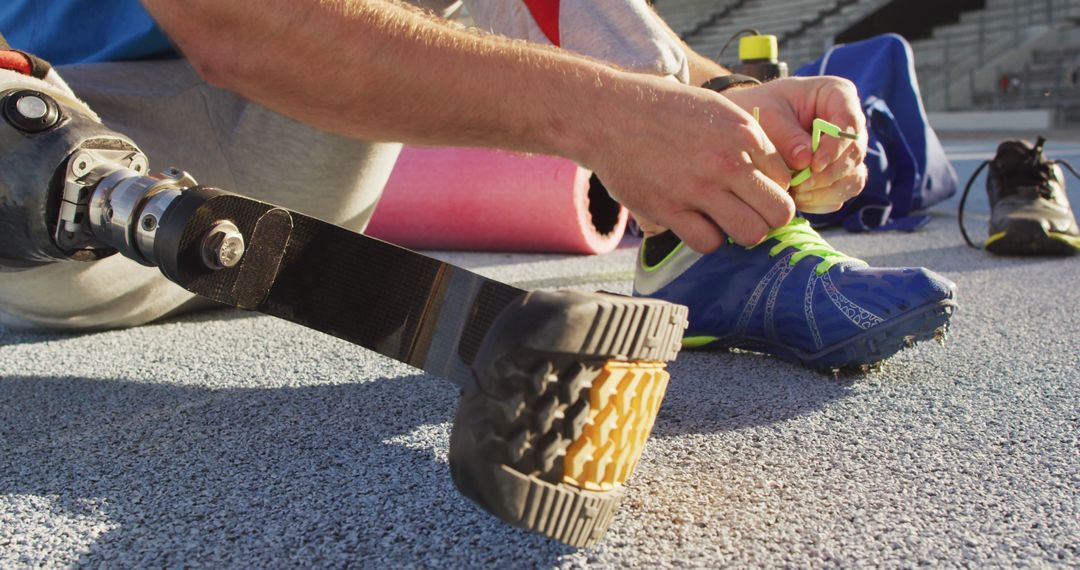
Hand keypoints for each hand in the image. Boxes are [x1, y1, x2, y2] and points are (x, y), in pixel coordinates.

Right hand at [577, 73, 795, 251]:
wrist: (611, 115)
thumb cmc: (664, 109)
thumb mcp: (717, 108)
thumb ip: (748, 139)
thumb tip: (774, 174)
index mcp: (743, 133)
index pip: (786, 179)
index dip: (774, 189)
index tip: (757, 191)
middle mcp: (726, 162)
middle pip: (778, 212)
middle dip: (770, 218)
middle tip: (752, 213)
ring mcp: (697, 189)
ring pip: (750, 233)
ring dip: (743, 232)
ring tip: (727, 221)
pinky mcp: (669, 210)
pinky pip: (708, 243)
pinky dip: (708, 239)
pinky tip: (698, 223)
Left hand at [723, 76, 867, 214]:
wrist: (752, 118)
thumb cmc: (762, 108)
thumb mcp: (768, 115)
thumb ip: (787, 137)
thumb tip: (806, 162)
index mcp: (838, 95)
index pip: (850, 122)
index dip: (836, 147)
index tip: (815, 165)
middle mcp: (849, 123)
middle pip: (855, 154)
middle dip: (829, 174)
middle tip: (801, 187)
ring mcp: (846, 149)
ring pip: (854, 177)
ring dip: (828, 191)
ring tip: (798, 195)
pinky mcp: (839, 172)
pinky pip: (842, 192)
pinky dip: (823, 201)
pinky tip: (800, 200)